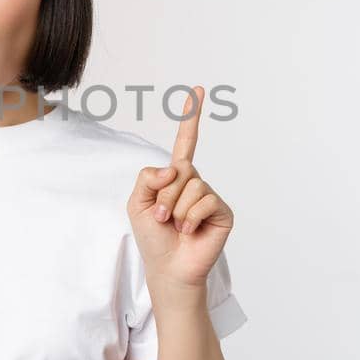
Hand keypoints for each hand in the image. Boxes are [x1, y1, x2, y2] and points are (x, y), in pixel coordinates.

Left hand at [126, 85, 235, 289]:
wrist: (168, 268)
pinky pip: (205, 200)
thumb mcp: (136, 202)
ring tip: (175, 226)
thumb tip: (176, 168)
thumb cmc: (152, 237)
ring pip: (192, 185)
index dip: (191, 117)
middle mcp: (196, 183)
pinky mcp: (222, 211)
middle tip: (161, 217)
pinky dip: (191, 218)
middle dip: (164, 195)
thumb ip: (147, 177)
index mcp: (175, 177)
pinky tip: (190, 231)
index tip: (198, 91)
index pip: (185, 143)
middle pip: (180, 169)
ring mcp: (210, 196)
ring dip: (175, 209)